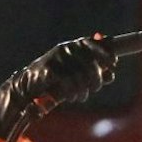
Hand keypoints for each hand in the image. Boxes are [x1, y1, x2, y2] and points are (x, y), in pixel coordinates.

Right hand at [0, 37, 118, 140]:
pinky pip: (70, 83)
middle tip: (93, 89)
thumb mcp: (76, 75)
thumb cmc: (55, 80)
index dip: (104, 52)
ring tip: (80, 96)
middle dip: (95, 80)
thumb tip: (112, 74)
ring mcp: (57, 58)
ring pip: (82, 76)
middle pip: (91, 63)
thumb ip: (93, 73)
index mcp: (71, 46)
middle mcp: (65, 49)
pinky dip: (73, 93)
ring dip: (83, 90)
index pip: (91, 43)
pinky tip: (71, 98)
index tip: (113, 62)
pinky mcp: (50, 69)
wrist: (29, 87)